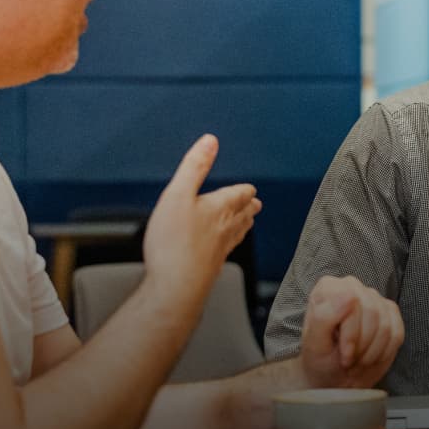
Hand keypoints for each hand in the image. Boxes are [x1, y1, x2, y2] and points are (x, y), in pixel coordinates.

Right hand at [141, 135, 260, 317]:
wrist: (176, 287)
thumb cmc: (173, 243)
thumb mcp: (178, 194)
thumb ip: (194, 167)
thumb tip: (210, 141)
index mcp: (219, 208)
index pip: (240, 194)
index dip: (244, 190)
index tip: (250, 189)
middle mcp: (226, 229)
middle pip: (243, 215)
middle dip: (249, 207)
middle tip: (256, 204)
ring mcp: (220, 250)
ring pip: (238, 233)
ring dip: (243, 224)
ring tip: (247, 222)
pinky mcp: (212, 268)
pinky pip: (226, 251)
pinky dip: (230, 244)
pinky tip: (224, 250)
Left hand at [298, 276, 403, 388]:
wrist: (335, 377)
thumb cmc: (321, 358)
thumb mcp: (315, 344)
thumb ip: (324, 317)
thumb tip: (350, 295)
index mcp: (329, 288)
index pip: (352, 301)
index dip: (352, 334)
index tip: (344, 355)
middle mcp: (352, 286)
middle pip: (372, 312)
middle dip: (363, 346)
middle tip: (349, 361)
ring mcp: (373, 297)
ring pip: (385, 325)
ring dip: (372, 352)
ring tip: (357, 361)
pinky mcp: (390, 312)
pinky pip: (397, 333)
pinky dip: (384, 353)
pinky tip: (370, 358)